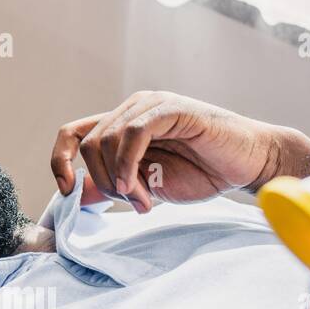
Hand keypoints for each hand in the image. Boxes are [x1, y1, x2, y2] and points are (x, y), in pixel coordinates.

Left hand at [50, 90, 309, 211]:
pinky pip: (133, 133)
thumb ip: (112, 184)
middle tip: (132, 202)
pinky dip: (128, 165)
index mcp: (121, 123)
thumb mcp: (147, 185)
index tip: (66, 190)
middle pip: (88, 144)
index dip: (59, 160)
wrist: (250, 164)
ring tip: (143, 200)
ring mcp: (150, 106)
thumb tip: (74, 195)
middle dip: (102, 181)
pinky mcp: (171, 109)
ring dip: (118, 179)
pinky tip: (139, 188)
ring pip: (106, 140)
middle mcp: (131, 109)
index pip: (72, 134)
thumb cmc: (203, 172)